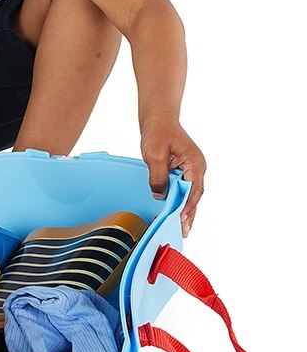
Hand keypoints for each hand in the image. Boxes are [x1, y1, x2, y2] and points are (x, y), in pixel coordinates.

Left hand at [140, 115, 204, 236]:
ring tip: (182, 228)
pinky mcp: (183, 171)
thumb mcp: (154, 155)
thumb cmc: (158, 132)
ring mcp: (191, 170)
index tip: (182, 219)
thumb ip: (158, 176)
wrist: (158, 119)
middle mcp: (196, 168)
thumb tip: (160, 195)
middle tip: (183, 232)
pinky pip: (183, 189)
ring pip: (190, 194)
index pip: (194, 189)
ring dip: (185, 210)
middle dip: (189, 214)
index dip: (188, 206)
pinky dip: (180, 201)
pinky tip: (176, 213)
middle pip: (194, 195)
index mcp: (194, 163)